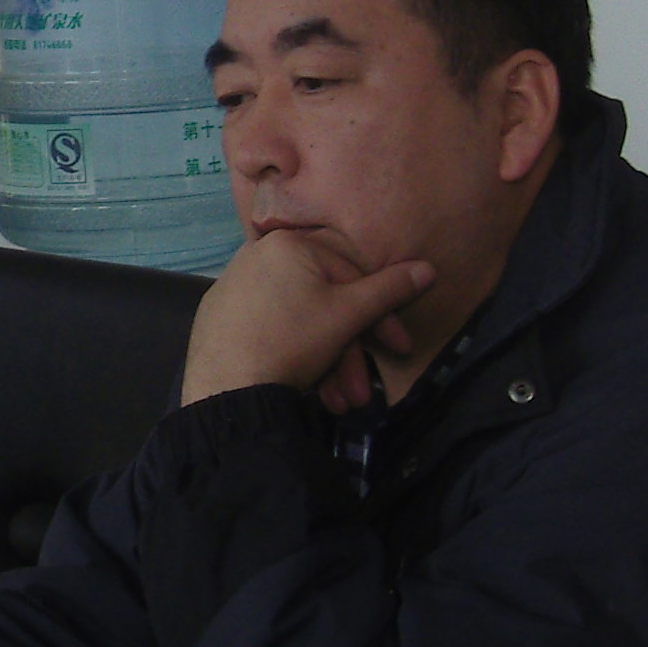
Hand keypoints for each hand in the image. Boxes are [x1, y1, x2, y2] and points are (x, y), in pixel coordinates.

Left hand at [181, 226, 435, 409]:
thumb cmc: (293, 342)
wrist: (225, 388)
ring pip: (301, 323)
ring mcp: (234, 287)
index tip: (399, 348)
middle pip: (324, 304)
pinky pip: (271, 330)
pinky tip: (307, 389)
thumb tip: (427, 268)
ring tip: (337, 401)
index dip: (382, 315)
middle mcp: (257, 256)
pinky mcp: (220, 317)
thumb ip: (389, 290)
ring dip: (328, 365)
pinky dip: (296, 358)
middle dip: (350, 353)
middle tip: (361, 392)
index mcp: (290, 244)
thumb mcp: (349, 315)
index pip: (352, 275)